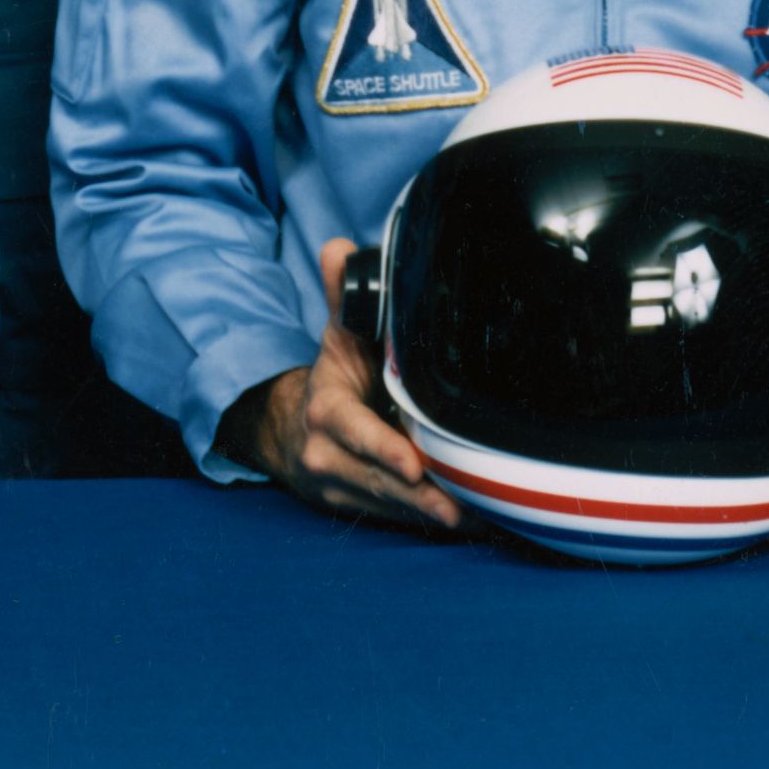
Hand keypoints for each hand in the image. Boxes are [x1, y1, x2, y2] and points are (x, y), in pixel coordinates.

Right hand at [217, 240, 458, 531]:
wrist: (293, 432)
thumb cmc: (332, 377)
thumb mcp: (336, 335)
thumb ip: (342, 295)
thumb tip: (341, 246)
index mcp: (323, 411)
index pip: (351, 430)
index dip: (381, 449)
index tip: (411, 464)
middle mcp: (328, 455)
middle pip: (378, 478)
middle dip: (419, 493)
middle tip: (458, 502)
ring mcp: (343, 488)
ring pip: (391, 504)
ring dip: (432, 511)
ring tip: (475, 515)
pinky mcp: (360, 509)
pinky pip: (398, 518)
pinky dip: (431, 521)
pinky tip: (472, 522)